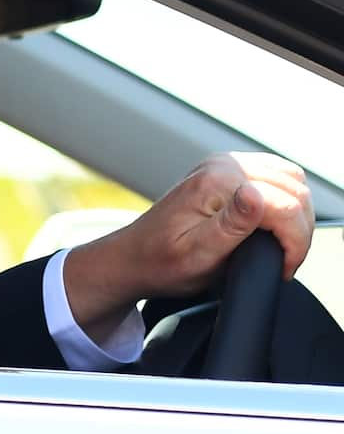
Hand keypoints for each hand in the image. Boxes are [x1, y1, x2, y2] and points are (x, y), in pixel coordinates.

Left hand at [65, 152, 313, 338]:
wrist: (135, 258)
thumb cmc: (162, 263)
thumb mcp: (198, 254)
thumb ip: (232, 225)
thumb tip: (256, 194)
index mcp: (217, 182)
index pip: (287, 206)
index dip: (295, 244)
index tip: (283, 269)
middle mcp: (223, 165)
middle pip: (295, 191)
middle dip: (299, 231)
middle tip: (283, 262)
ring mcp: (225, 164)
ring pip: (292, 182)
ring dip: (296, 216)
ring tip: (280, 248)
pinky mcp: (227, 171)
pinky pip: (277, 178)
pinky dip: (286, 202)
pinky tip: (275, 227)